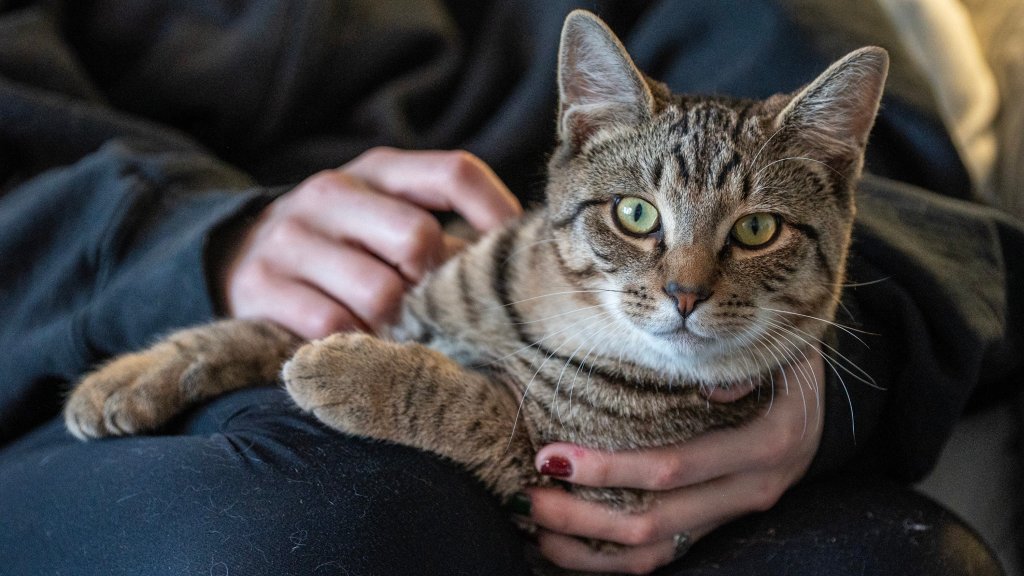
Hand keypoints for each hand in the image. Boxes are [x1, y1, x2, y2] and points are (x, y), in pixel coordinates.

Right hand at [220, 147, 521, 338]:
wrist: (235, 255)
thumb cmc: (341, 244)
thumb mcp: (386, 216)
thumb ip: (442, 230)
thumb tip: (513, 271)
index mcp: (377, 169)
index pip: (455, 173)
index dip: (497, 215)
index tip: (518, 260)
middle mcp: (332, 192)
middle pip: (419, 238)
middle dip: (438, 287)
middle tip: (440, 314)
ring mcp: (291, 237)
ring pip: (379, 292)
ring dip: (399, 326)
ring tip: (399, 335)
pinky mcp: (260, 286)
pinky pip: (333, 327)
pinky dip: (357, 346)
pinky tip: (360, 347)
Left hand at [528, 353, 825, 573]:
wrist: (821, 405)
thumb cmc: (788, 364)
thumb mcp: (782, 351)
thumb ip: (745, 363)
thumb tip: (707, 386)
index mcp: (764, 445)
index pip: (675, 467)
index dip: (611, 468)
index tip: (552, 454)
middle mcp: (749, 489)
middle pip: (657, 521)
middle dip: (584, 515)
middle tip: (529, 497)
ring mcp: (731, 513)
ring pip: (657, 552)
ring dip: (591, 549)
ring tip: (536, 531)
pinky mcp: (715, 524)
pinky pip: (663, 556)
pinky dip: (610, 560)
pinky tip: (567, 548)